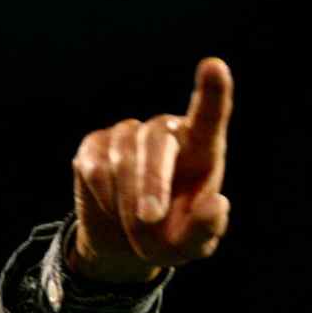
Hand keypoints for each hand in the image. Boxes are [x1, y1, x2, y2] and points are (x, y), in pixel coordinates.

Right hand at [70, 57, 233, 282]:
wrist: (125, 244)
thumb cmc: (171, 238)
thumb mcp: (193, 246)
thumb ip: (207, 229)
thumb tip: (217, 203)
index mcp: (200, 150)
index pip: (208, 116)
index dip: (212, 92)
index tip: (215, 66)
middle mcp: (165, 132)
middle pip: (156, 142)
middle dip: (152, 184)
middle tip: (151, 221)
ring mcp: (127, 134)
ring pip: (123, 160)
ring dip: (128, 204)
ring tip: (137, 230)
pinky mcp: (93, 144)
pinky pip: (95, 169)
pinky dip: (105, 199)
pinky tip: (113, 209)